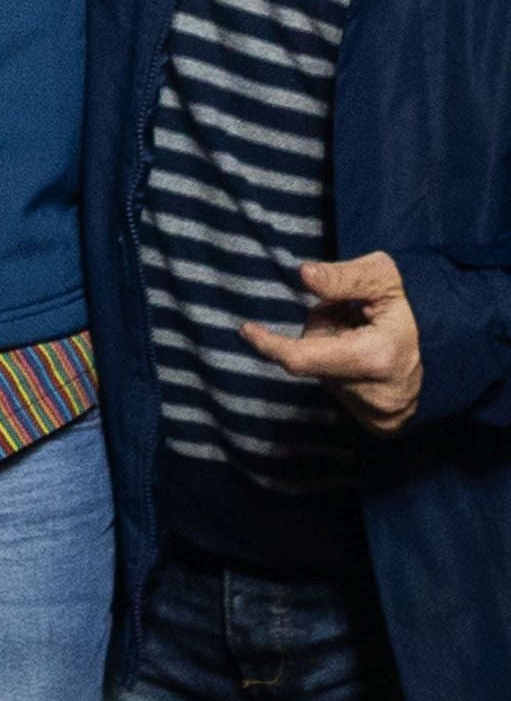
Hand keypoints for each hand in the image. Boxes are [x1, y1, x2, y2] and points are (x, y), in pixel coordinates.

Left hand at [245, 252, 423, 433]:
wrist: (453, 348)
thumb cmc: (415, 307)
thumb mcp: (383, 278)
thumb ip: (343, 277)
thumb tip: (304, 275)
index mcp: (375, 359)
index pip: (302, 358)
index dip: (270, 344)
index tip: (246, 330)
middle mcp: (374, 395)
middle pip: (314, 357)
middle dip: (323, 332)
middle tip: (352, 318)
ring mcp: (377, 415)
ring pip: (326, 375)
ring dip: (334, 352)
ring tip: (367, 339)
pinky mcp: (379, 426)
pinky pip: (341, 391)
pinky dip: (346, 372)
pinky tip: (369, 361)